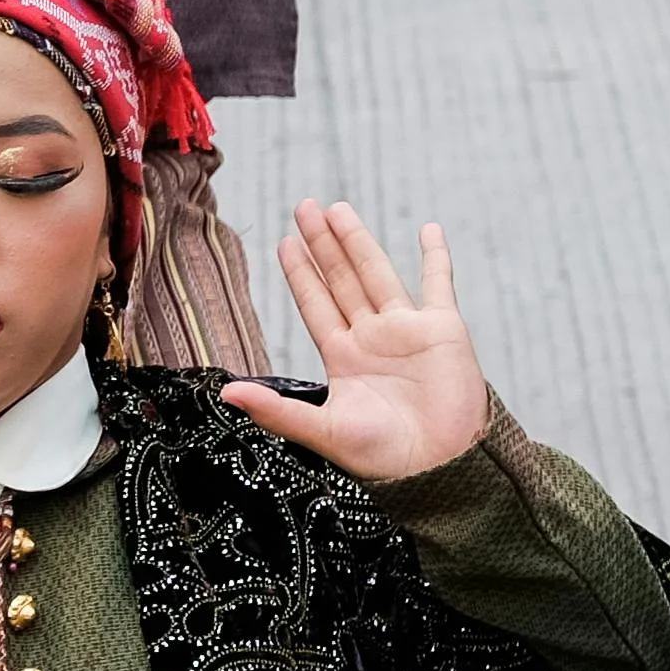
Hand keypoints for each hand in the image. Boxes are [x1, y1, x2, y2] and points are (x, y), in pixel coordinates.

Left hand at [224, 203, 492, 484]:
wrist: (440, 462)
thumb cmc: (383, 455)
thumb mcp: (322, 431)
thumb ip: (277, 410)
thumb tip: (226, 393)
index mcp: (344, 357)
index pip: (316, 304)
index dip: (300, 274)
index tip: (284, 242)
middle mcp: (372, 336)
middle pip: (342, 279)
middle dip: (323, 244)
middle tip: (305, 207)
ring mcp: (408, 329)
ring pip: (379, 272)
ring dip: (359, 241)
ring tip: (339, 209)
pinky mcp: (443, 328)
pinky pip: (439, 284)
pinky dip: (436, 257)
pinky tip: (429, 230)